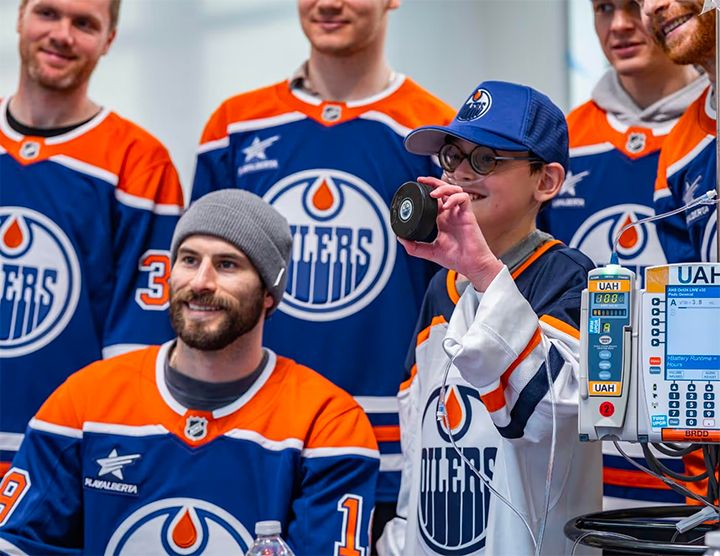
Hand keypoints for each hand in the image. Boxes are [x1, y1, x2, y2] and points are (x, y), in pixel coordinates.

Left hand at [398, 176, 503, 291]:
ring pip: (455, 190)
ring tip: (433, 194)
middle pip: (444, 190)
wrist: (471, 265)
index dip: (427, 190)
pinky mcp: (468, 216)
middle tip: (421, 181)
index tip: (416, 187)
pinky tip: (446, 205)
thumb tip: (400, 239)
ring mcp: (460, 214)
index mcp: (442, 220)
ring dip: (444, 188)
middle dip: (433, 182)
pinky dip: (455, 198)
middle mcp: (451, 214)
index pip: (435, 199)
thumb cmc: (456, 259)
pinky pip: (464, 199)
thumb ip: (414, 247)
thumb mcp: (430, 252)